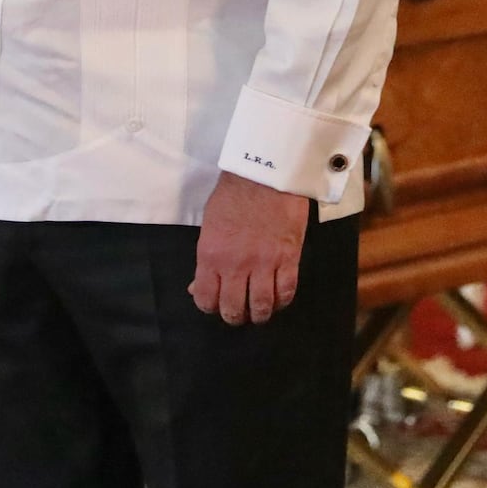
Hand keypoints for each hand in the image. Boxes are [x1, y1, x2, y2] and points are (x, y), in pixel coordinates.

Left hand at [192, 172, 308, 325]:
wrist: (265, 172)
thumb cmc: (232, 195)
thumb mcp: (209, 225)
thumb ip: (206, 260)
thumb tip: (198, 287)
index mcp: (211, 255)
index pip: (206, 299)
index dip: (210, 307)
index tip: (216, 303)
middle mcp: (236, 264)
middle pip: (234, 309)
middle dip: (234, 315)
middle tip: (239, 311)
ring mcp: (264, 263)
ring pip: (261, 307)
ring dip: (259, 314)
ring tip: (259, 311)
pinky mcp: (288, 258)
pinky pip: (287, 292)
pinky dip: (282, 301)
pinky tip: (278, 298)